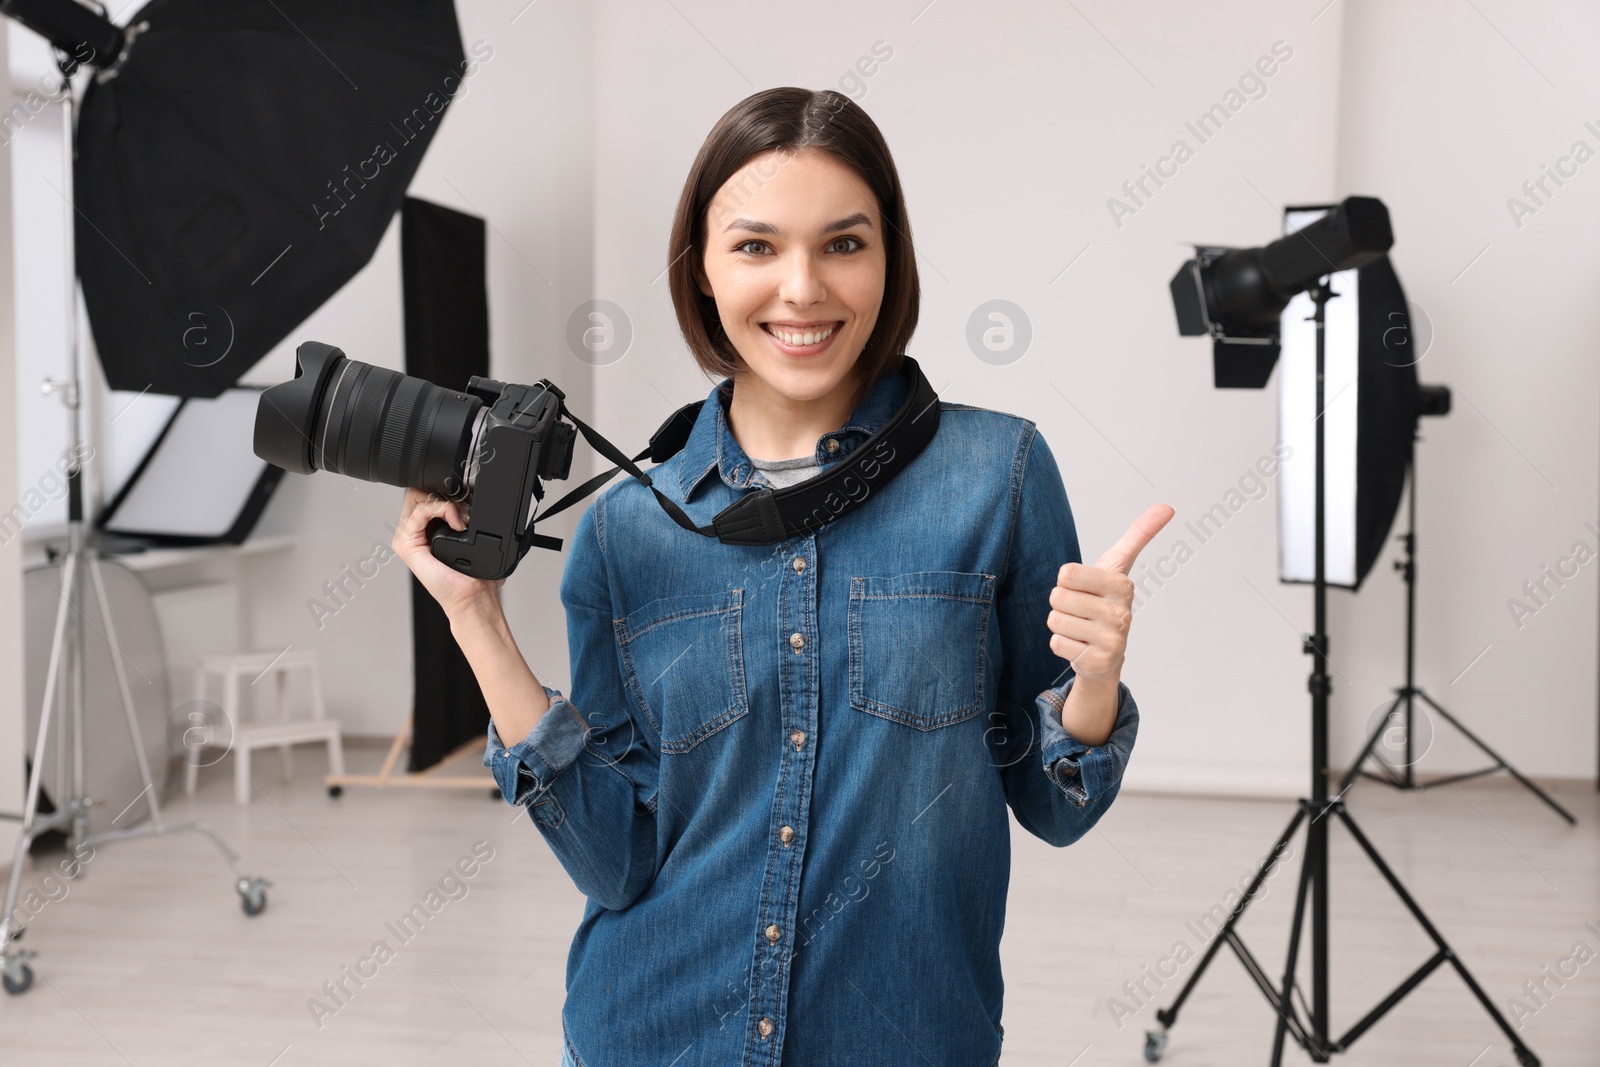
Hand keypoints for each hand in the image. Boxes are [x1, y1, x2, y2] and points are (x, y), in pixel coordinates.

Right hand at [391, 487, 504, 630]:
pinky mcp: (405, 543)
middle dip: (445, 494)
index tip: (467, 499)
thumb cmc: (474, 575)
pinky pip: (419, 510)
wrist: (472, 596)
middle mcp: (414, 531)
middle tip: (464, 511)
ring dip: (445, 503)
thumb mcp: (472, 536)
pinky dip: (440, 509)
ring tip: (461, 520)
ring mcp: (407, 537)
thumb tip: (472, 492)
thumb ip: (465, 513)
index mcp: (427, 528)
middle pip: (419, 490)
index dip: (447, 490)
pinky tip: (456, 522)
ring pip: (417, 495)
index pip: (426, 492)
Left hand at [1047, 503, 1174, 685]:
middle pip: (1057, 597)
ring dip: (1062, 625)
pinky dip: (1063, 646)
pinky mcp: (1098, 662)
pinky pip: (1056, 644)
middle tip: (1082, 610)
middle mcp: (1121, 613)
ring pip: (1055, 620)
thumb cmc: (1106, 601)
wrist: (1106, 653)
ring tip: (1081, 628)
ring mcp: (1112, 640)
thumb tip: (1168, 506)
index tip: (1085, 588)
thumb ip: (1139, 534)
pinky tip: (1081, 646)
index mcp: (1122, 585)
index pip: (1066, 573)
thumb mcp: (1119, 565)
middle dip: (1062, 604)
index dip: (1068, 581)